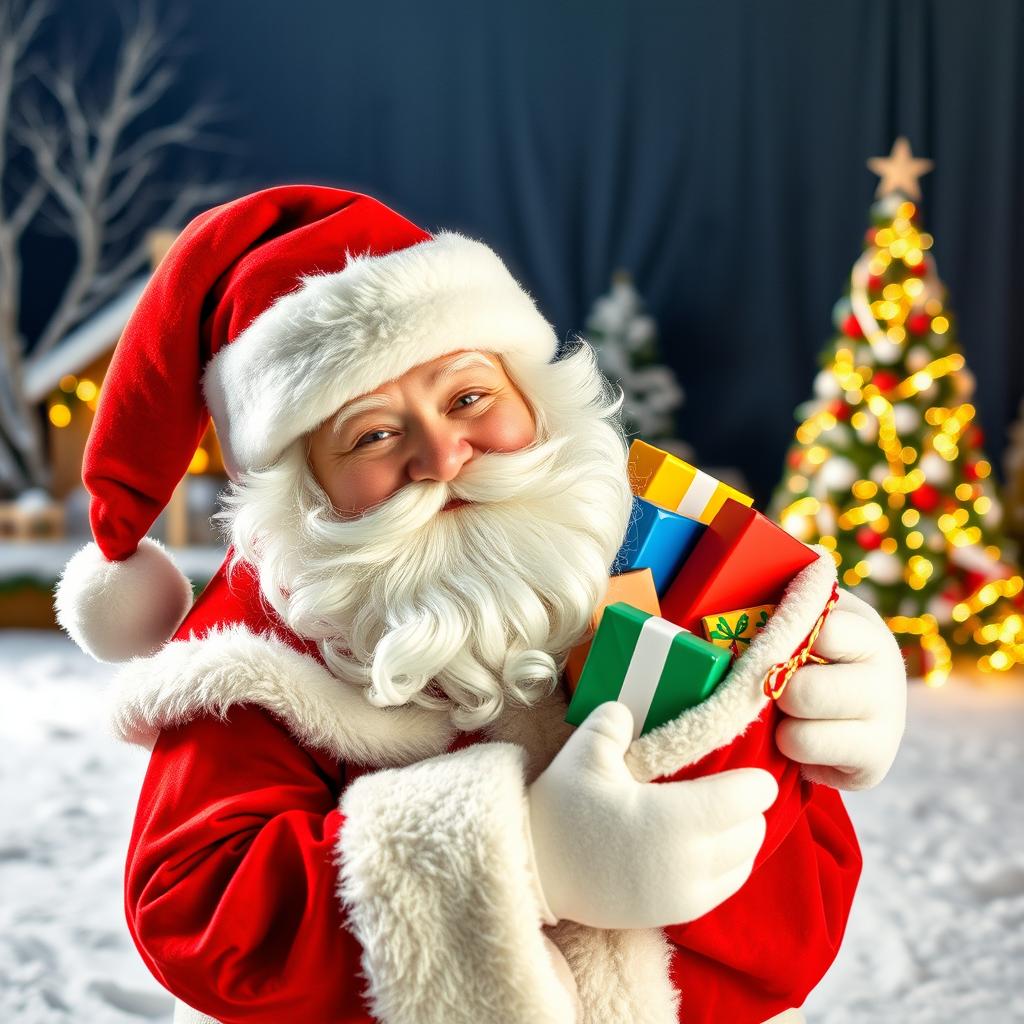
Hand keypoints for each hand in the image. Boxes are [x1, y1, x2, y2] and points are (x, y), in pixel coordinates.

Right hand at [525, 701, 777, 929]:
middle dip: (747, 808)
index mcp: (675, 819)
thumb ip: (615, 720)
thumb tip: (631, 709)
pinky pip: (724, 887)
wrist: (534, 871)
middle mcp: (689, 863)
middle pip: (754, 831)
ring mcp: (684, 894)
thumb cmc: (562, 809)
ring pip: (745, 862)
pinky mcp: (674, 914)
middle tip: (726, 789)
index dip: (754, 781)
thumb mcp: (584, 751)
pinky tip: (703, 846)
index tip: (747, 770)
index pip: (748, 799)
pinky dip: (726, 865)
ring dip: (739, 837)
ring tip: (716, 817)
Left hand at [775, 587, 906, 790]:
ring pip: (800, 732)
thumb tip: (768, 549)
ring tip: (786, 713)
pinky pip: (806, 756)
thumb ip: (786, 588)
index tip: (768, 641)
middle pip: (803, 692)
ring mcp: (889, 722)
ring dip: (780, 724)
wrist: (840, 710)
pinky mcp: (875, 764)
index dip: (781, 640)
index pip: (818, 631)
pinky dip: (791, 749)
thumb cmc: (804, 653)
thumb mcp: (799, 615)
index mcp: (864, 628)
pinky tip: (799, 737)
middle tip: (773, 686)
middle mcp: (888, 674)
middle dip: (774, 690)